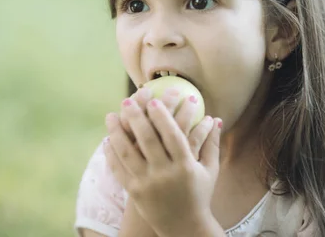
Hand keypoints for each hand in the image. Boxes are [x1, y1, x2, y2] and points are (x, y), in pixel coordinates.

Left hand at [104, 87, 222, 236]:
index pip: (172, 136)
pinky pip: (118, 169)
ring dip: (117, 132)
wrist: (184, 228)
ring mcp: (147, 184)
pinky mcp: (134, 192)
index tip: (153, 100)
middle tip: (127, 101)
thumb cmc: (200, 195)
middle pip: (147, 140)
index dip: (162, 117)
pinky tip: (108, 140)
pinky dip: (111, 153)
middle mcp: (165, 174)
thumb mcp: (210, 170)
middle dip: (136, 117)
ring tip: (110, 116)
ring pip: (128, 153)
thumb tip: (216, 118)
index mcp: (185, 166)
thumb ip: (211, 144)